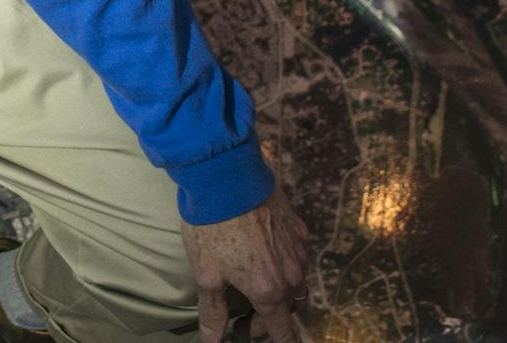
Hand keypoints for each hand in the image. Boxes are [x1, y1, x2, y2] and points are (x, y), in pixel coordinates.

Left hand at [180, 184, 310, 340]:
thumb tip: (213, 340)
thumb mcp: (206, 273)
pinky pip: (298, 259)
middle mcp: (291, 276)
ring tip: (255, 289)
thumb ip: (213, 311)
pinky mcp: (300, 231)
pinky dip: (284, 266)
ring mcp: (299, 253)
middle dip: (269, 319)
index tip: (262, 339)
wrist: (228, 179)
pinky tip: (264, 257)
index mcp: (269, 292)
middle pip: (289, 310)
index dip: (278, 342)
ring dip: (280, 294)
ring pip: (297, 285)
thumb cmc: (212, 227)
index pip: (284, 332)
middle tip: (245, 318)